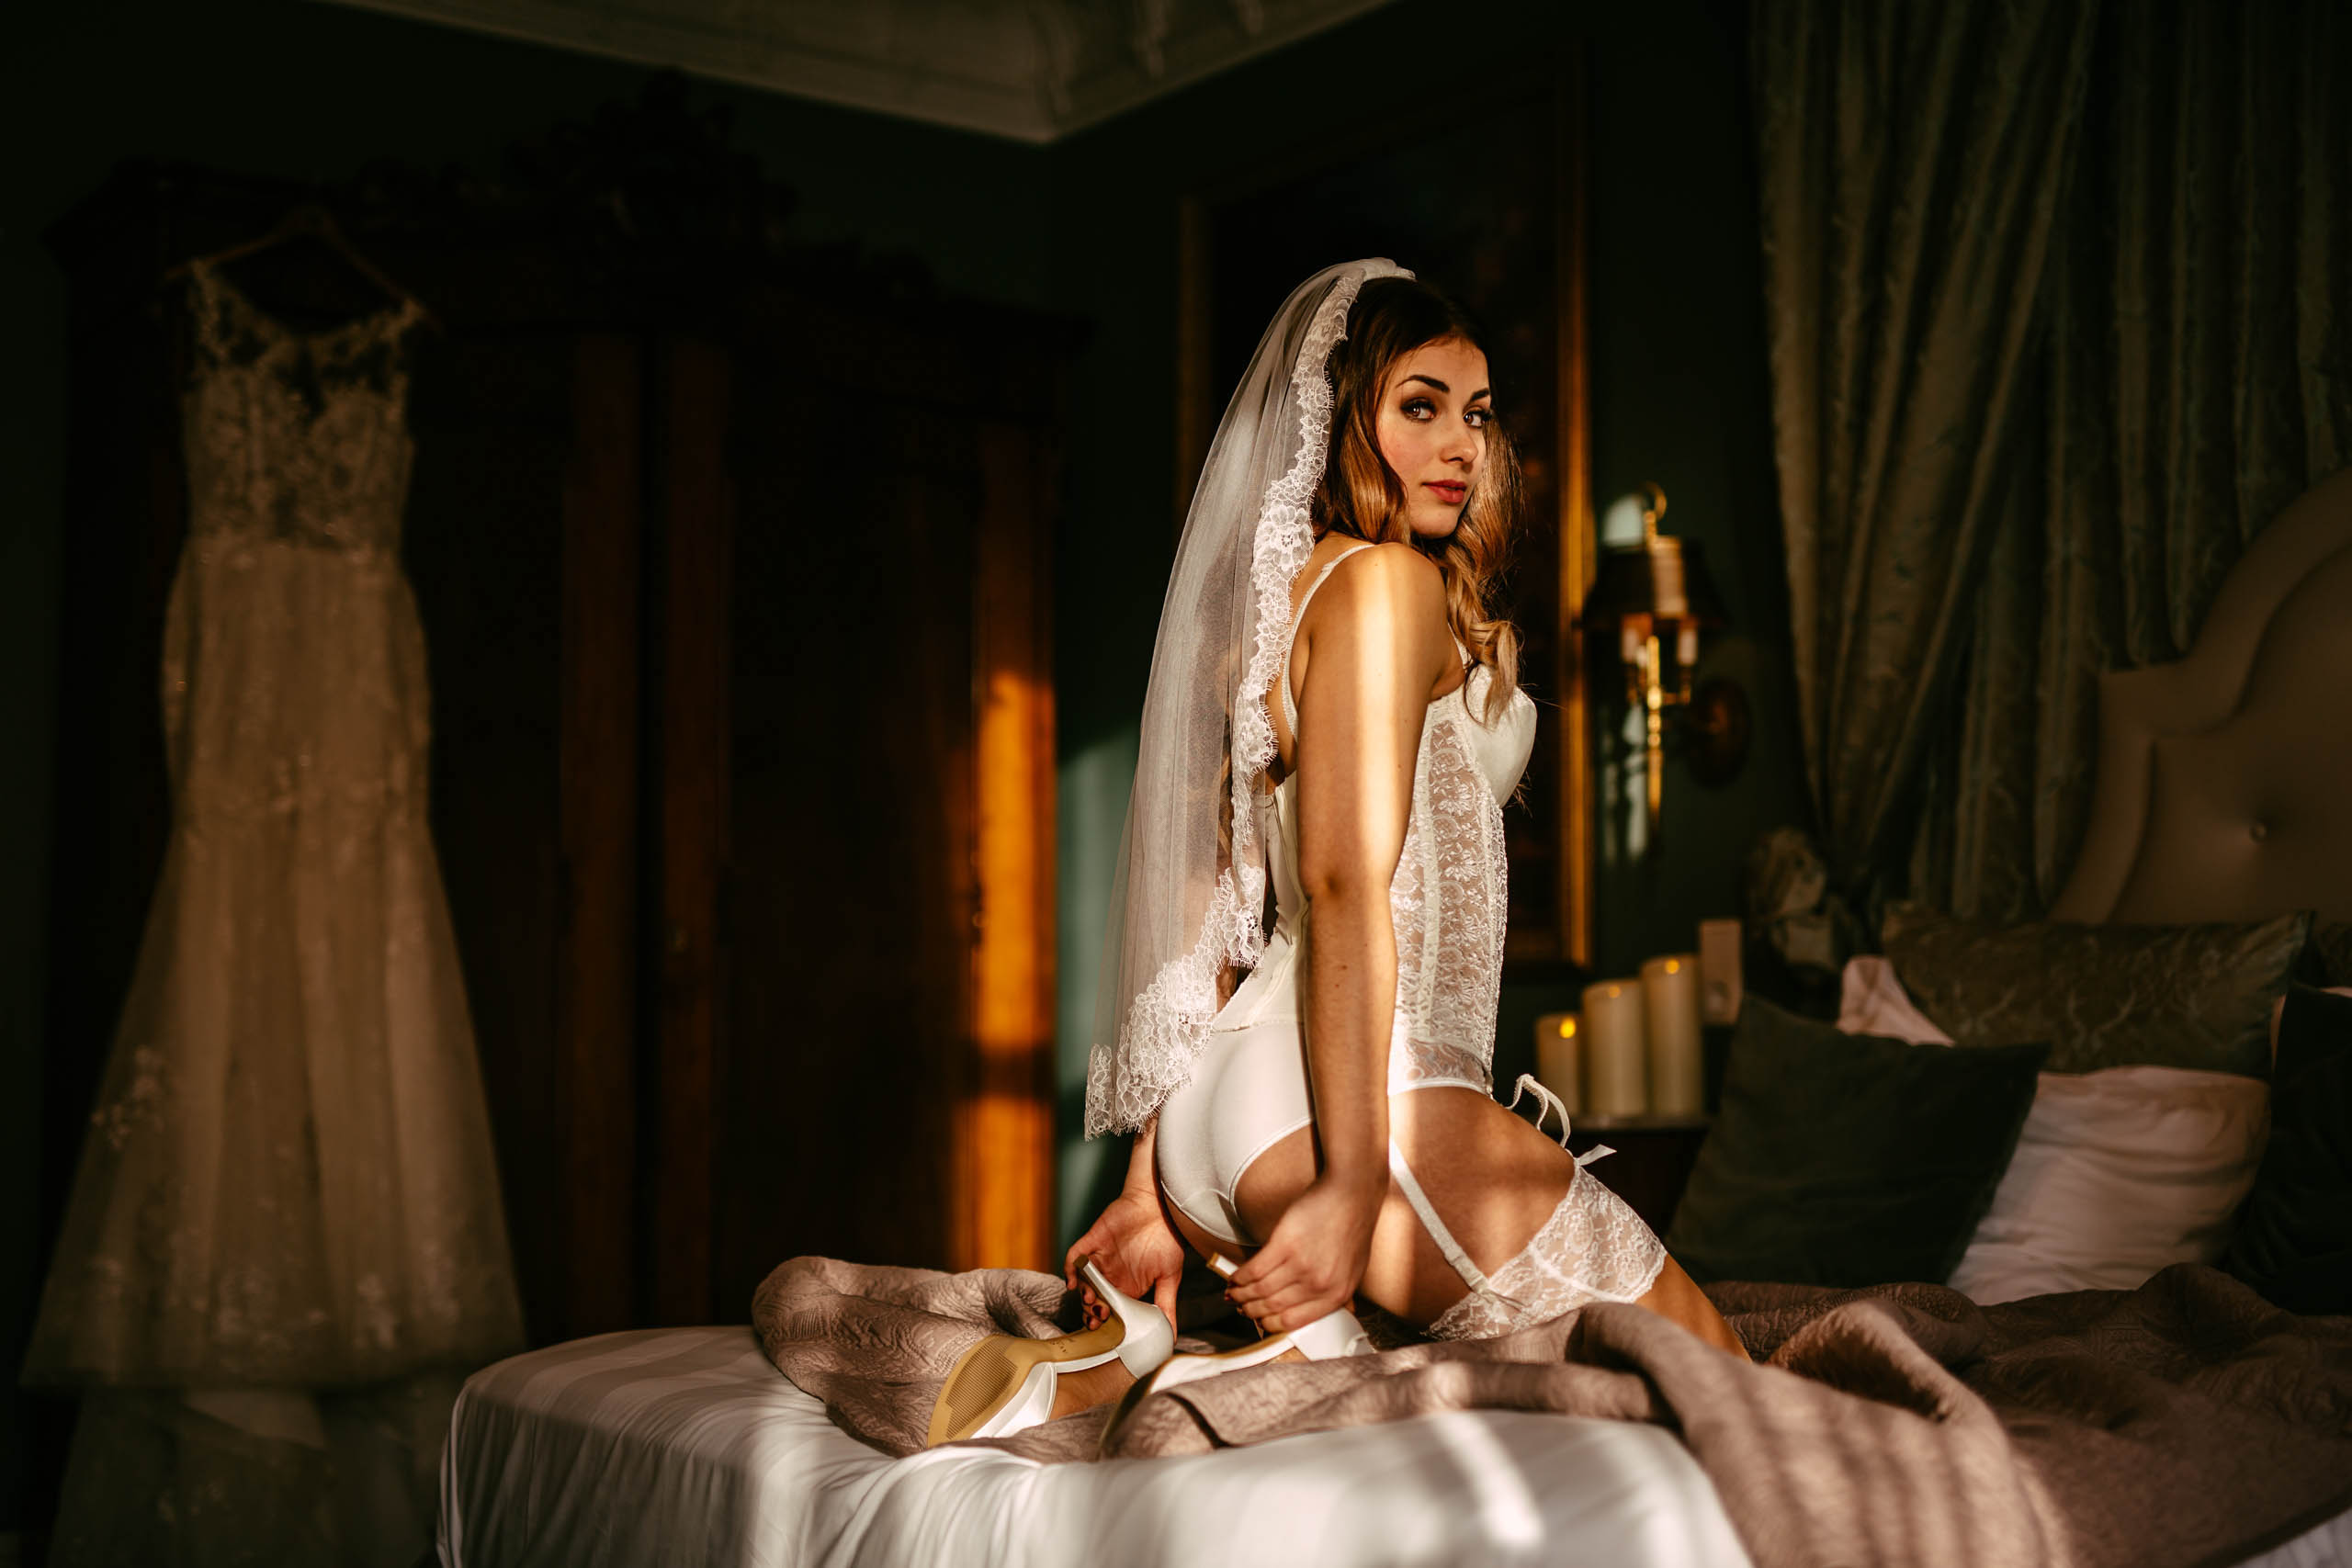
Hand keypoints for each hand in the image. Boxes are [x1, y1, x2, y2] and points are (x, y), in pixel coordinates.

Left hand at [1064, 1187, 1184, 1328]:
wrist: (1162, 1206)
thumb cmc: (1169, 1239)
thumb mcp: (1171, 1278)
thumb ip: (1166, 1306)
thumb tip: (1172, 1336)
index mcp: (1128, 1287)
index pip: (1110, 1310)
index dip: (1104, 1322)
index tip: (1104, 1333)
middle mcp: (1111, 1275)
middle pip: (1092, 1299)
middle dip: (1090, 1312)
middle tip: (1095, 1319)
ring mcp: (1100, 1258)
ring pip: (1082, 1282)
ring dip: (1082, 1294)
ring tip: (1090, 1301)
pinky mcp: (1093, 1241)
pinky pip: (1075, 1257)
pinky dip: (1070, 1269)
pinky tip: (1072, 1281)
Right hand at [1225, 1173, 1382, 1333]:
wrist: (1352, 1192)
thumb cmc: (1353, 1226)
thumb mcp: (1354, 1269)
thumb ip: (1336, 1291)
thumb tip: (1320, 1308)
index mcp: (1336, 1295)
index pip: (1293, 1322)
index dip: (1270, 1325)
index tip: (1260, 1322)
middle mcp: (1318, 1285)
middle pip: (1272, 1307)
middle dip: (1251, 1310)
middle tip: (1241, 1308)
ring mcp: (1301, 1265)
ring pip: (1259, 1290)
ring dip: (1241, 1294)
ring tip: (1233, 1293)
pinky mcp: (1285, 1244)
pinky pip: (1254, 1270)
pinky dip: (1240, 1276)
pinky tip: (1235, 1277)